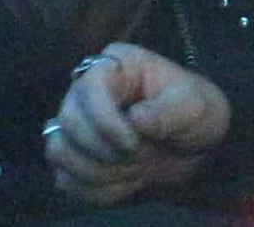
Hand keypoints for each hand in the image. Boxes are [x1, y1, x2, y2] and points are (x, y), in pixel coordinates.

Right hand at [43, 42, 230, 206]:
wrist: (194, 145)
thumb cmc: (194, 112)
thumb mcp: (195, 106)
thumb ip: (168, 111)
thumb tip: (136, 119)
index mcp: (117, 65)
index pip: (89, 88)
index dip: (106, 122)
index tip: (133, 143)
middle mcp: (88, 89)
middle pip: (68, 121)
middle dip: (104, 151)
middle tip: (139, 157)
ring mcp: (79, 123)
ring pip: (59, 150)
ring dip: (98, 172)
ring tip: (134, 170)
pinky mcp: (77, 155)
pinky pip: (65, 179)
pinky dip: (95, 189)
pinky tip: (125, 182)